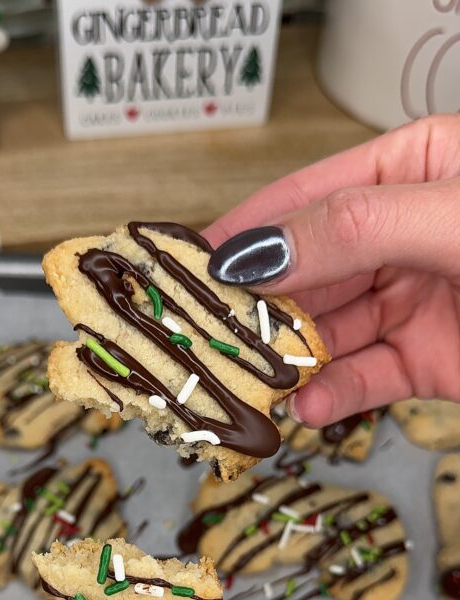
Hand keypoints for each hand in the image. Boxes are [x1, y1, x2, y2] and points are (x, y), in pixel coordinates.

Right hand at [204, 114, 459, 426]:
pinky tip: (303, 406)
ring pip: (328, 332)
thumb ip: (355, 228)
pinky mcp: (425, 361)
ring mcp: (411, 301)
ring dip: (286, 359)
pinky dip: (331, 396)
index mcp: (411, 171)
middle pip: (308, 272)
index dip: (247, 232)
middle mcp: (401, 235)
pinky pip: (365, 378)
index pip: (307, 198)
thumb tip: (260, 251)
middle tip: (203, 334)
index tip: (189, 262)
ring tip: (244, 379)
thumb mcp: (450, 215)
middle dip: (256, 306)